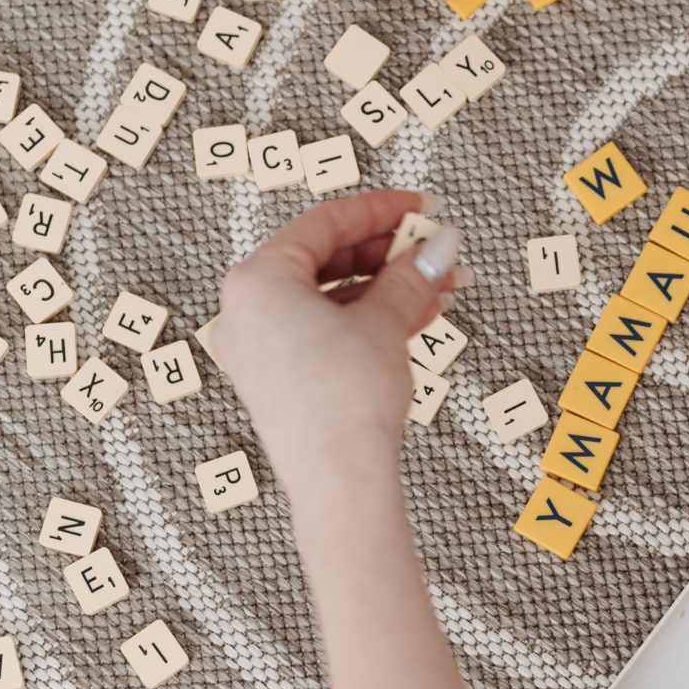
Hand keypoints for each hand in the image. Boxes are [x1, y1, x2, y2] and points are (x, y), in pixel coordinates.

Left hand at [203, 191, 460, 503]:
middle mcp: (248, 309)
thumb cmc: (344, 402)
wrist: (339, 481)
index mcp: (257, 280)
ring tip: (441, 284)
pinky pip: (325, 328)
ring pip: (331, 297)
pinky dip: (367, 318)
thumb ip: (410, 274)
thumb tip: (439, 243)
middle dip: (389, 254)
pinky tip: (417, 313)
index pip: (324, 224)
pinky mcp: (279, 375)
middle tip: (434, 247)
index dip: (381, 211)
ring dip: (387, 288)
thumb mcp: (384, 322)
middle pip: (326, 259)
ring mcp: (260, 345)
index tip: (420, 207)